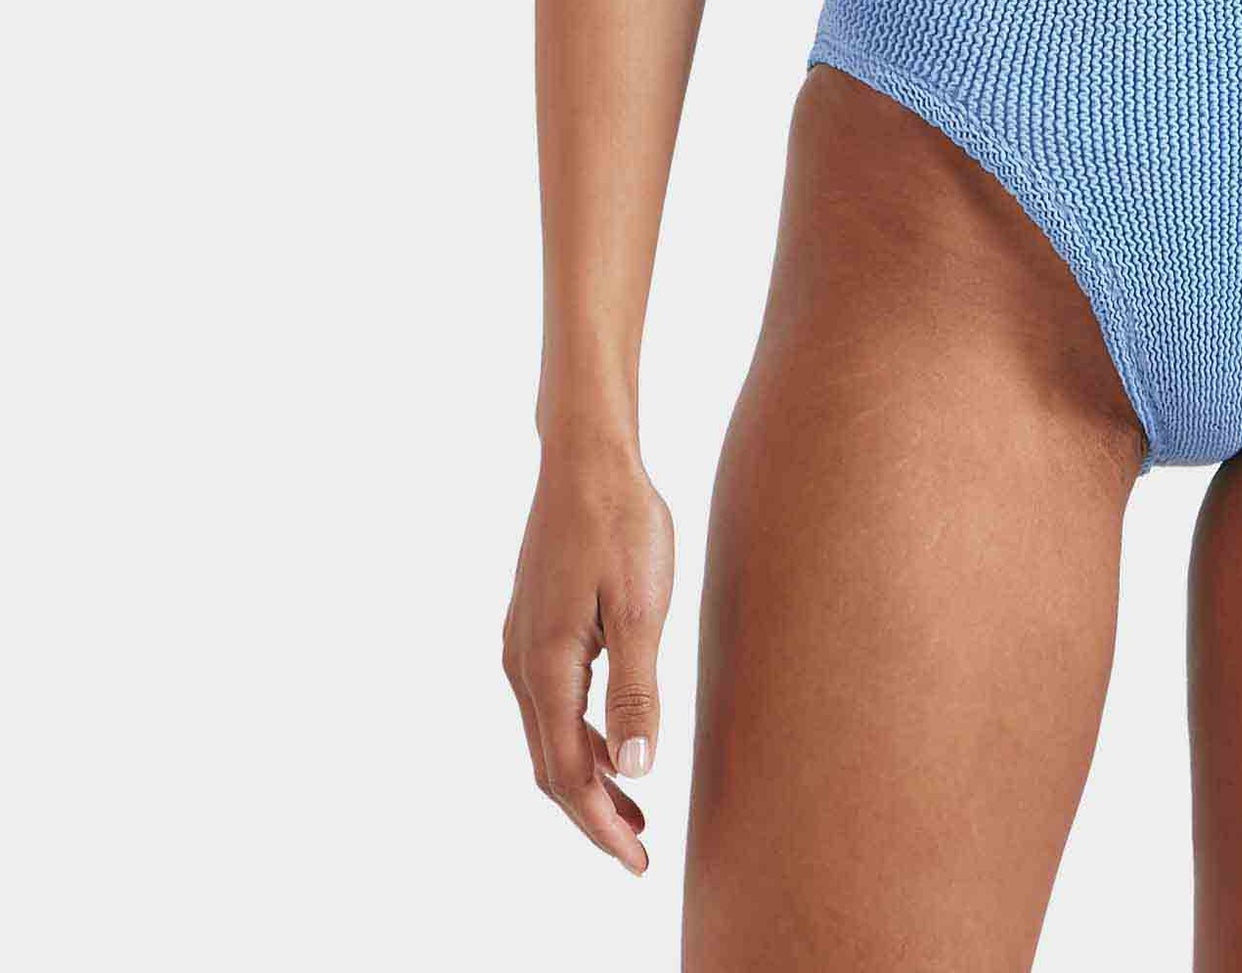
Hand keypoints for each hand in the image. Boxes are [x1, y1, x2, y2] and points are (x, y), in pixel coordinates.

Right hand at [503, 438, 675, 872]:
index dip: (601, 825)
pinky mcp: (533, 626)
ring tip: (634, 807)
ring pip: (548, 737)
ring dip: (587, 779)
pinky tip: (613, 743)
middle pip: (551, 766)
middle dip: (592, 814)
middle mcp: (522, 663)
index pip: (569, 773)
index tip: (636, 863)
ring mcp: (522, 644)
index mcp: (547, 665)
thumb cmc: (621, 522)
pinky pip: (550, 705)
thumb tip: (637, 772)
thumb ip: (637, 690)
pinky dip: (579, 738)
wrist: (586, 456)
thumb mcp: (641, 606)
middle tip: (638, 851)